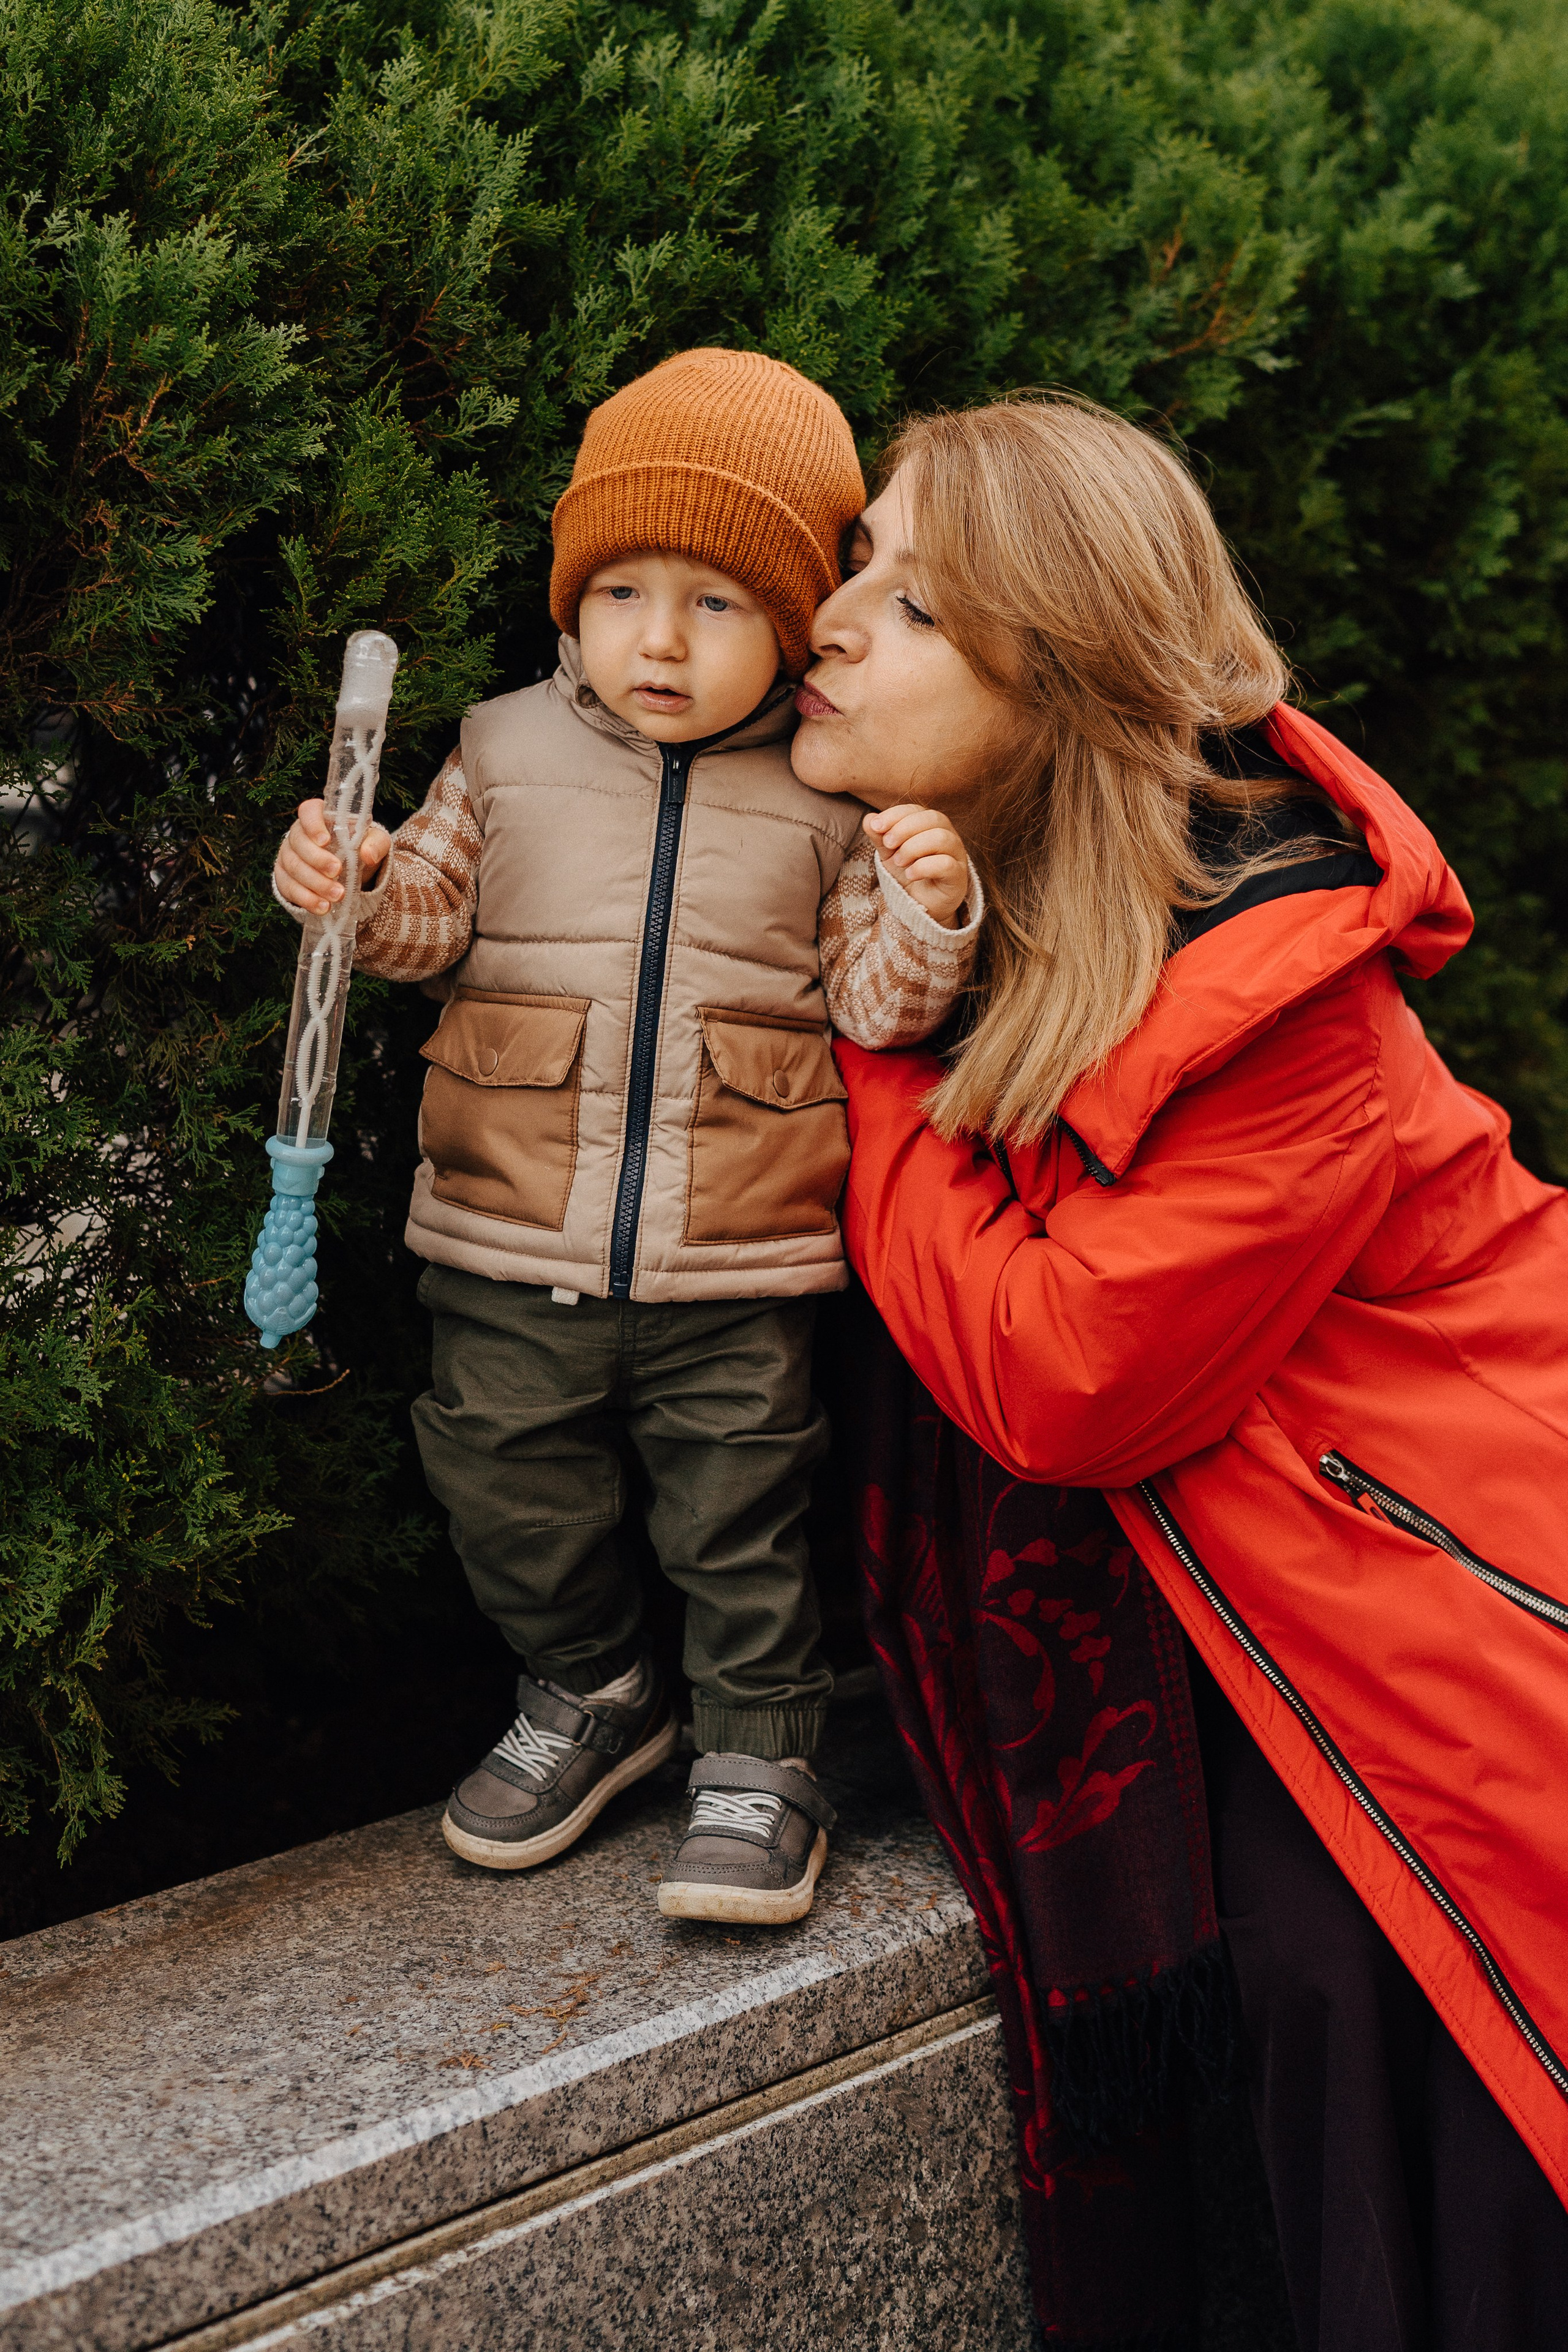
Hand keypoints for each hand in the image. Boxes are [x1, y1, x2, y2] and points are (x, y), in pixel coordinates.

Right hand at [273, 798, 391, 914]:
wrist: (351, 874)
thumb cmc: (360, 849)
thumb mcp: (376, 843)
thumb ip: (376, 844)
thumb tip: (368, 855)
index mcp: (320, 817)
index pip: (309, 811)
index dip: (313, 824)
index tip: (325, 841)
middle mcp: (299, 834)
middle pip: (298, 842)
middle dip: (317, 860)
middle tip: (337, 872)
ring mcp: (289, 855)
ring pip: (293, 867)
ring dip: (315, 883)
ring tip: (337, 895)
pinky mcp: (285, 877)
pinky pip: (289, 887)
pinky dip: (306, 899)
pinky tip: (323, 907)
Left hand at [862, 804, 971, 927]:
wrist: (918, 907)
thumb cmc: (907, 875)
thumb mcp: (889, 854)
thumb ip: (880, 837)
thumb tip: (869, 819)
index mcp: (931, 826)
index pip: (916, 810)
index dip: (896, 815)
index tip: (877, 826)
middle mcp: (948, 836)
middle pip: (933, 818)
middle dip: (905, 829)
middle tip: (888, 844)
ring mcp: (956, 855)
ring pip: (941, 838)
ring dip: (914, 847)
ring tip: (899, 862)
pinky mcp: (958, 876)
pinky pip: (946, 864)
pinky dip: (924, 867)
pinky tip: (910, 875)